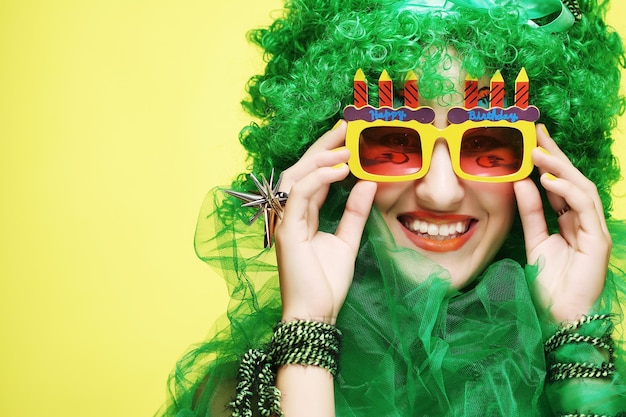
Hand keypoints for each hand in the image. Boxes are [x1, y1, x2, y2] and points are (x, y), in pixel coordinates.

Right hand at [274, 121, 376, 323]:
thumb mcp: (347, 240)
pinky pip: (299, 195)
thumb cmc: (327, 283)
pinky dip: (318, 178)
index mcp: (303, 216)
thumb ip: (355, 212)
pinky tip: (340, 170)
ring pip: (296, 177)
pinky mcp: (287, 230)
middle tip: (344, 128)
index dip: (328, 156)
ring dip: (321, 159)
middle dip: (322, 147)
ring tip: (345, 148)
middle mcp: (290, 214)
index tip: (347, 137)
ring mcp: (285, 221)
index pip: (313, 177)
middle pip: (301, 170)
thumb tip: (368, 183)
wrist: (316, 313)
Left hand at [514, 125, 610, 323]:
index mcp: (568, 220)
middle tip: (537, 133)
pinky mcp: (598, 242)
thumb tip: (520, 183)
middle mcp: (584, 221)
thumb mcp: (534, 240)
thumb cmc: (547, 283)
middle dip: (556, 156)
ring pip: (581, 189)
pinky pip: (585, 209)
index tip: (531, 139)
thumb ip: (530, 213)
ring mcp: (594, 230)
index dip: (548, 162)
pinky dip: (568, 192)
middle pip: (572, 180)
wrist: (558, 316)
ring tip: (538, 153)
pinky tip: (549, 182)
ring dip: (560, 169)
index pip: (559, 184)